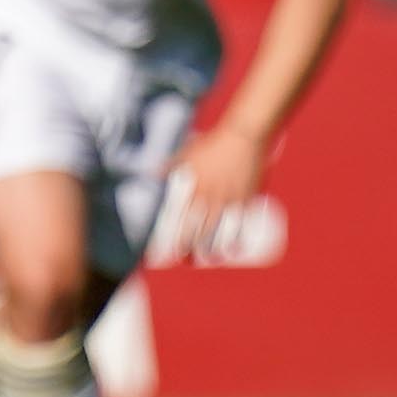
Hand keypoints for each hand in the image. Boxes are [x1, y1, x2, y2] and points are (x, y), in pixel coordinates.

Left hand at [171, 120, 269, 257]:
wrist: (244, 137)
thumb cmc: (213, 143)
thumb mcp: (187, 153)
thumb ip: (170, 166)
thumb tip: (150, 172)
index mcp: (193, 188)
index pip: (180, 219)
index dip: (174, 236)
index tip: (168, 250)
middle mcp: (210, 198)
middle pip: (197, 230)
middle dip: (190, 248)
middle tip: (185, 259)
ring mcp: (229, 200)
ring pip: (219, 232)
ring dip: (212, 248)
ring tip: (208, 258)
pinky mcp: (247, 200)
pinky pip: (241, 224)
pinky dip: (237, 239)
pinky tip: (233, 249)